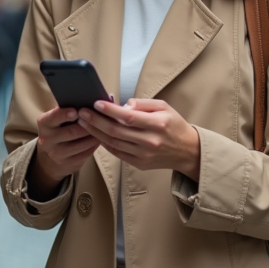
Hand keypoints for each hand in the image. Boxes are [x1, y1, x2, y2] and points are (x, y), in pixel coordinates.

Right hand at [30, 107, 100, 195]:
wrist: (51, 154)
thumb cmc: (59, 129)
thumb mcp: (57, 119)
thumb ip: (67, 109)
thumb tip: (88, 101)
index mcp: (44, 123)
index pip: (54, 117)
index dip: (65, 114)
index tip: (76, 110)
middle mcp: (47, 139)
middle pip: (71, 132)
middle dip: (87, 125)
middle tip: (99, 118)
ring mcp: (56, 153)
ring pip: (81, 144)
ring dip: (94, 136)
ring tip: (103, 128)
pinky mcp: (67, 163)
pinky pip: (85, 154)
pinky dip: (94, 146)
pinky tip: (100, 139)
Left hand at [78, 99, 200, 179]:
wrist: (187, 151)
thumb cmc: (174, 125)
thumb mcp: (164, 107)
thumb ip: (142, 104)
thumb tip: (122, 106)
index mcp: (157, 124)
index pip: (127, 117)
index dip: (109, 110)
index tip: (95, 103)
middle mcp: (149, 141)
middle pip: (116, 131)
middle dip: (95, 121)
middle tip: (81, 112)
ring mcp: (143, 155)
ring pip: (113, 143)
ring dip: (95, 132)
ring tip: (83, 122)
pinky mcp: (139, 164)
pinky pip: (117, 153)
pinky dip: (104, 143)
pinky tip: (96, 134)